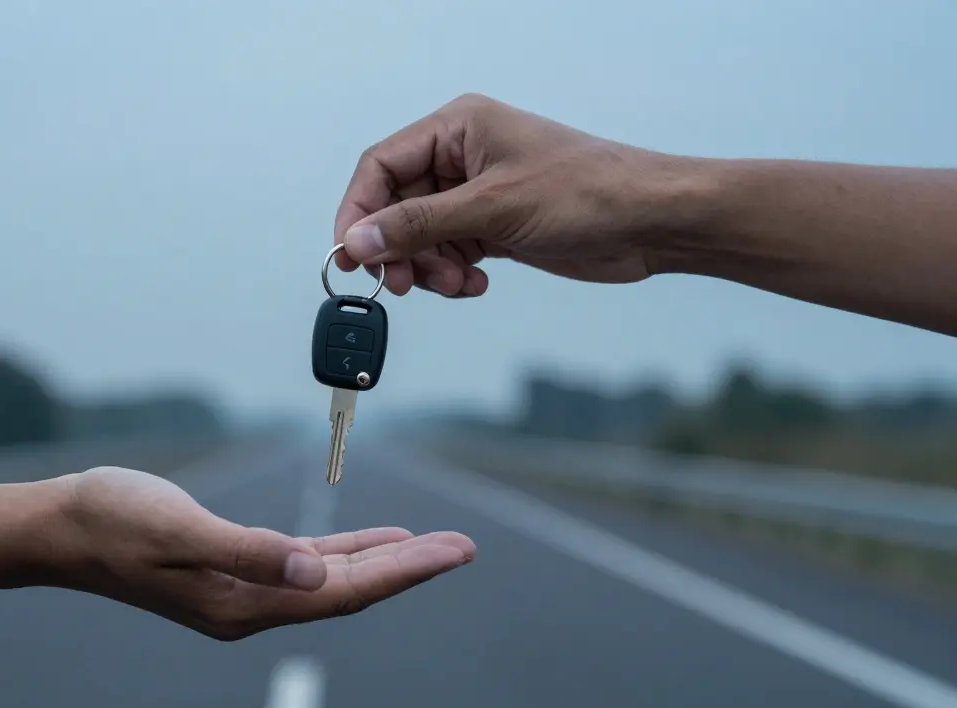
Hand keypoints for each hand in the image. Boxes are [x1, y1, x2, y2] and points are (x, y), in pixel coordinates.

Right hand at [46, 466, 475, 640]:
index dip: (405, 572)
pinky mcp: (234, 570)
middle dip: (410, 570)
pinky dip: (343, 554)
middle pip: (349, 593)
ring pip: (332, 581)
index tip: (456, 551)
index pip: (344, 593)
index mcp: (243, 603)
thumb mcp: (178, 529)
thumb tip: (316, 574)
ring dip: (383, 562)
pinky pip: (305, 567)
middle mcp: (251, 606)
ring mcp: (243, 592)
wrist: (61, 528)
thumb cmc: (111, 521)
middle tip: (465, 547)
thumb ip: (249, 552)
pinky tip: (369, 544)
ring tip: (433, 546)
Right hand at [334, 93, 686, 296]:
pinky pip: (449, 253)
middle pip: (396, 206)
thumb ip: (419, 226)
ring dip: (428, 267)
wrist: (650, 222)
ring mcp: (478, 193)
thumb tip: (358, 242)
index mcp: (458, 128)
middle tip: (403, 285)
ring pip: (421, 236)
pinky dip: (453, 274)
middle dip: (398, 249)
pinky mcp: (494, 226)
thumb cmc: (586, 192)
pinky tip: (477, 282)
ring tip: (457, 283)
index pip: (381, 166)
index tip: (352, 256)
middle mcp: (462, 157)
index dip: (359, 212)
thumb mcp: (493, 208)